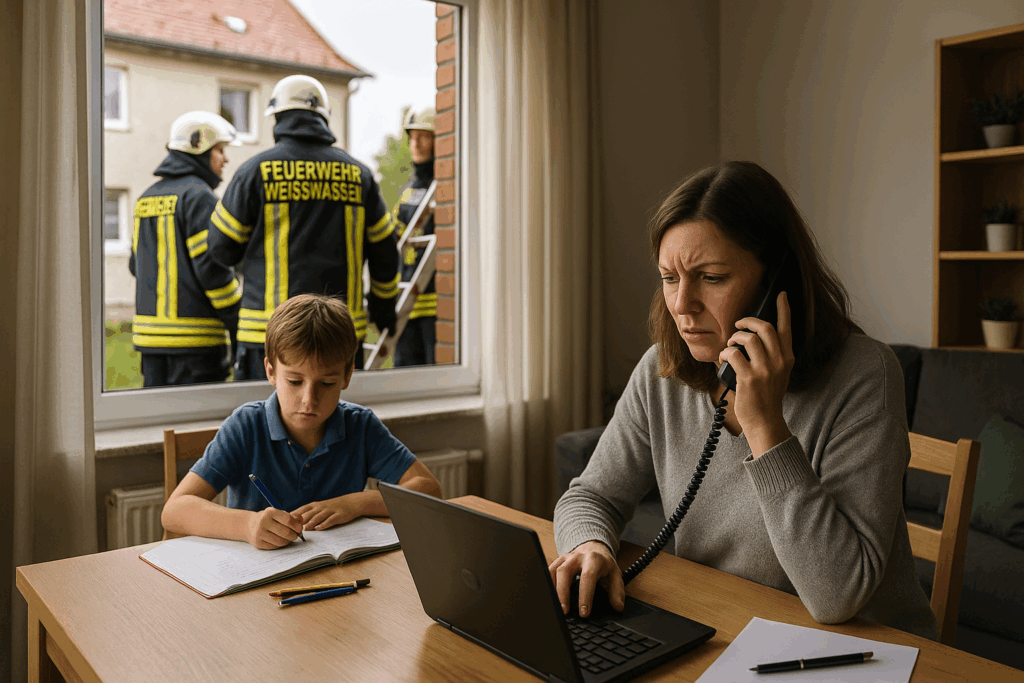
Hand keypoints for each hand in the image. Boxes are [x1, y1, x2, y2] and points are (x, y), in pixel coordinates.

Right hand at [247, 507, 303, 548]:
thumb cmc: (268, 519)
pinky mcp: (258, 542)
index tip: (300, 529)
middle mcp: (263, 522)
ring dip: (288, 541)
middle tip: (296, 535)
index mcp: (270, 512)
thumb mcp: (278, 514)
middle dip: (294, 535)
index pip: (288, 520)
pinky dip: (280, 545)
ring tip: (289, 538)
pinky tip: (281, 541)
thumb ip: (292, 516)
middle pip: (286, 532)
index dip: (297, 526)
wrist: (249, 525)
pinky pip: (274, 546)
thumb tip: (301, 521)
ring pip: (281, 541)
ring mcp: (259, 533)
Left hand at [293, 495, 361, 530]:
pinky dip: (325, 524)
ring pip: (318, 517)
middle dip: (300, 522)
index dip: (293, 517)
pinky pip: (330, 520)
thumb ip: (307, 515)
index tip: (284, 523)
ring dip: (310, 523)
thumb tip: (293, 523)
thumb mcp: (319, 508)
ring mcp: (329, 511)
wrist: (350, 503)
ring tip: (304, 529)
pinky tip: (320, 528)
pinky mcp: (338, 515)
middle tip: (292, 530)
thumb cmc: (332, 507)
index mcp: (314, 505)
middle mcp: (320, 507)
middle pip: (308, 514)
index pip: (300, 510)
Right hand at [548, 541, 624, 616]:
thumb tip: (618, 607)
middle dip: (563, 592)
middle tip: (564, 611)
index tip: (584, 612)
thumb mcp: (615, 575)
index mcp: (594, 560)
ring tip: (555, 606)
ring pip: (554, 570)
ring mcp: (566, 557)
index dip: (585, 595)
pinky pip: (549, 570)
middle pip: (565, 571)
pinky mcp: (558, 560)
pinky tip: (549, 596)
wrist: (594, 546)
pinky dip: (547, 583)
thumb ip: (617, 591)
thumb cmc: (604, 563)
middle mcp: (578, 557)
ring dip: (553, 589)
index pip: (588, 577)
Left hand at [718, 291, 794, 455]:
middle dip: (747, 321)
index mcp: (787, 358)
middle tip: (738, 325)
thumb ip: (771, 355)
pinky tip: (724, 358)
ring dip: (734, 338)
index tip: (781, 294)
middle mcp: (779, 361)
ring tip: (730, 345)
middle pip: (765, 327)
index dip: (784, 309)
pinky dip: (725, 353)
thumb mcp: (777, 373)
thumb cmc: (766, 396)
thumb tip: (753, 335)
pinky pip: (733, 354)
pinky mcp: (749, 378)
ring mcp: (765, 370)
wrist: (764, 421)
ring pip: (748, 338)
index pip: (787, 328)